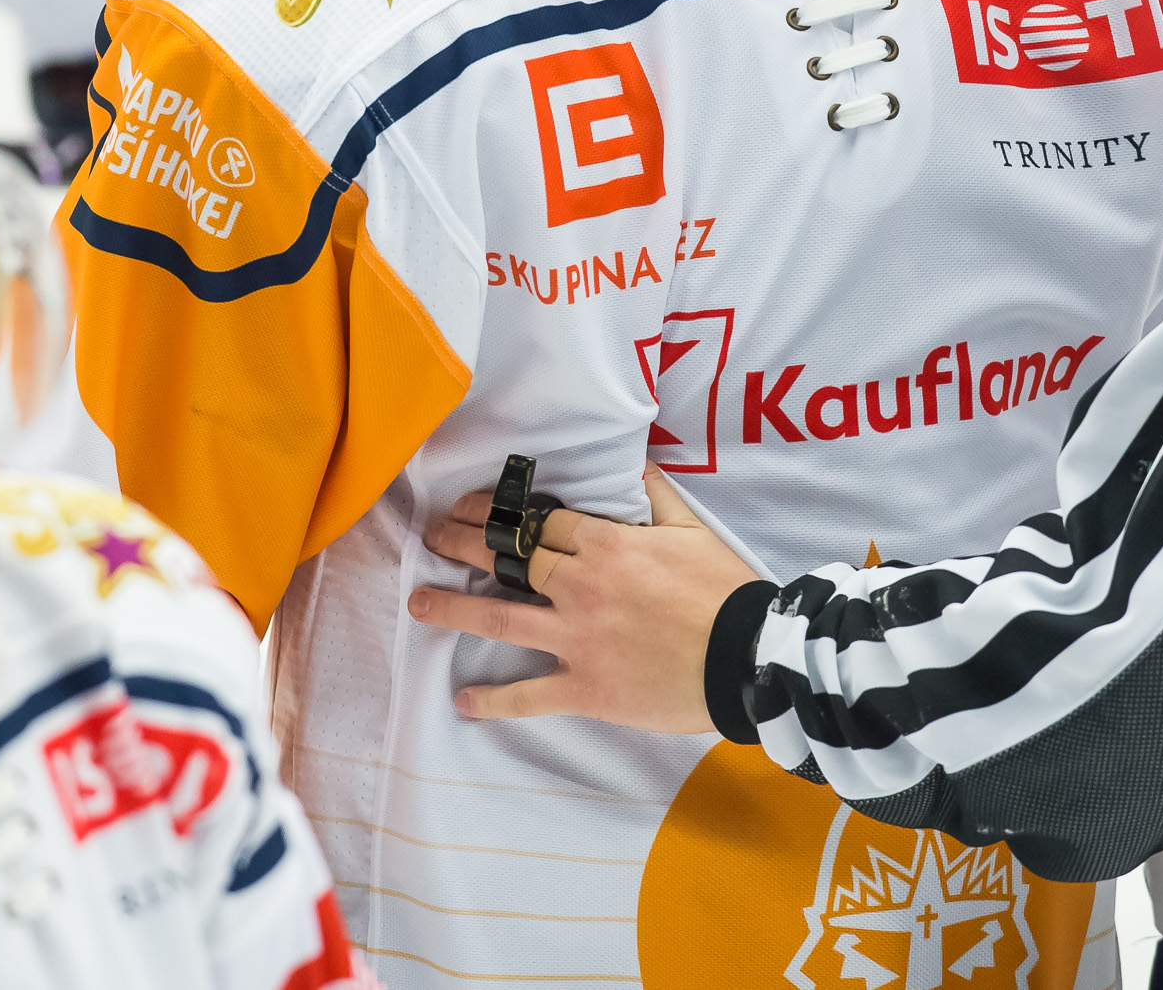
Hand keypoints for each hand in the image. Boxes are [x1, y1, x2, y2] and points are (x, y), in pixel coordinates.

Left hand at [406, 465, 759, 734]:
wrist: (744, 655)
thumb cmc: (723, 590)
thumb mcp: (692, 530)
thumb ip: (655, 495)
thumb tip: (633, 461)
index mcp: (605, 545)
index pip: (538, 522)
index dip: (500, 511)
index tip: (472, 505)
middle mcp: (580, 586)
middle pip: (507, 560)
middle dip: (463, 543)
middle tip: (433, 534)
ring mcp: (577, 638)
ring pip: (499, 620)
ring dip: (453, 608)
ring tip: (418, 601)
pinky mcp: (584, 686)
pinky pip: (527, 695)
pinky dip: (492, 701)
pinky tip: (463, 701)